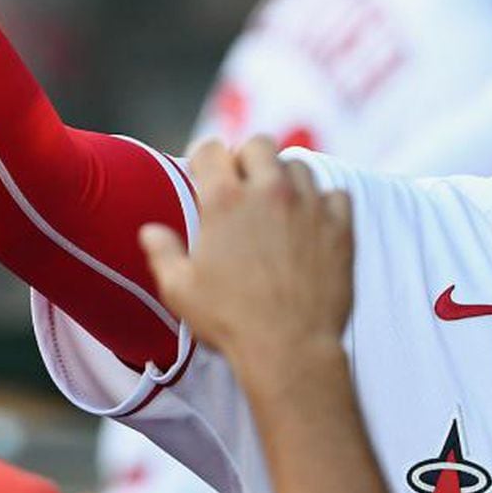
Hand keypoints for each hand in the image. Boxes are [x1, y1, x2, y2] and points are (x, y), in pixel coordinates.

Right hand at [139, 137, 353, 394]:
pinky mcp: (341, 226)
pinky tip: (313, 223)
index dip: (206, 159)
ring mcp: (309, 206)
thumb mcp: (180, 290)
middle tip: (244, 186)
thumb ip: (163, 253)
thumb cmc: (230, 321)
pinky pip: (336, 193)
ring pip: (300, 166)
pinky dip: (325, 203)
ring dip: (286, 179)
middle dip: (248, 158)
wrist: (290, 348)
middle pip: (260, 144)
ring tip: (278, 206)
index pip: (212, 149)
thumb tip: (150, 231)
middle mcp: (269, 193)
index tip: (206, 175)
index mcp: (224, 201)